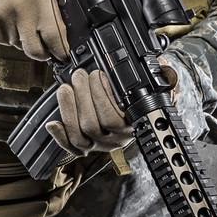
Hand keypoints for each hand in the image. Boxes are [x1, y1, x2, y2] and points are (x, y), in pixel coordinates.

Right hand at [0, 0, 68, 61]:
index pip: (56, 38)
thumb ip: (56, 1)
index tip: (62, 53)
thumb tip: (67, 27)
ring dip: (20, 37)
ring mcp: (5, 19)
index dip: (61, 50)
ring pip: (17, 44)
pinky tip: (4, 15)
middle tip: (43, 45)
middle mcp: (24, 11)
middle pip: (36, 50)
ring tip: (17, 16)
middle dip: (42, 52)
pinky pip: (1, 39)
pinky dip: (4, 32)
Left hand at [45, 59, 179, 155]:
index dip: (102, 97)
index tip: (98, 74)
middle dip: (82, 96)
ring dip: (69, 109)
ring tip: (66, 87)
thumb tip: (165, 67)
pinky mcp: (86, 147)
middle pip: (93, 126)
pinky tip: (52, 123)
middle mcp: (117, 139)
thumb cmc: (145, 94)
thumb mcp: (158, 83)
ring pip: (80, 136)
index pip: (115, 118)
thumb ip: (164, 75)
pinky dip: (60, 136)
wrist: (139, 111)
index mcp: (135, 124)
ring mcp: (101, 144)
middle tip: (79, 75)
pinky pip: (72, 149)